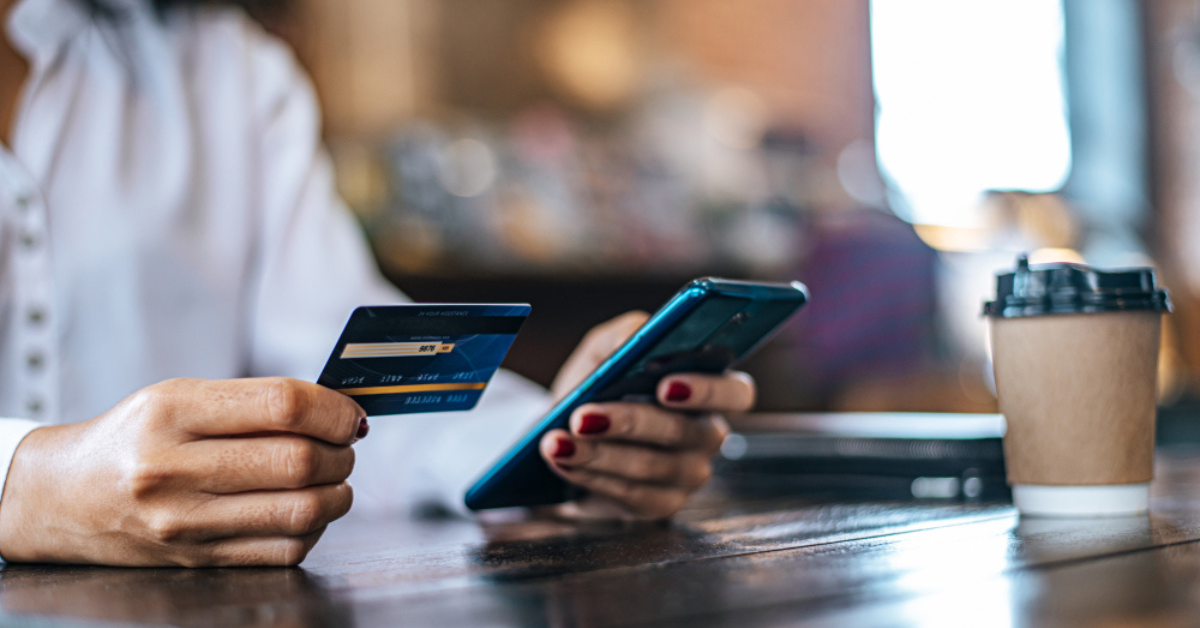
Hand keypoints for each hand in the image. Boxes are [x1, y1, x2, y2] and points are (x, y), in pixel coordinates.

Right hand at [0, 378, 364, 565]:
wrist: (65, 496)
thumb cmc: (134, 438)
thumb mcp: (179, 397)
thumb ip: (256, 402)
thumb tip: (339, 412)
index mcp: (173, 412)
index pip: (283, 406)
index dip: (334, 410)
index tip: (350, 415)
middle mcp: (174, 468)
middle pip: (298, 461)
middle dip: (341, 453)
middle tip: (344, 446)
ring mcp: (184, 522)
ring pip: (301, 511)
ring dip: (338, 493)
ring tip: (333, 478)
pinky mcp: (197, 560)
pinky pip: (284, 550)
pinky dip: (314, 528)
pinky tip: (306, 508)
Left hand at [540, 312, 753, 519]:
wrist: (565, 428)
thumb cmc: (597, 383)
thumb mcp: (606, 348)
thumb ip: (625, 334)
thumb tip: (635, 339)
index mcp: (709, 389)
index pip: (737, 392)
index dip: (707, 390)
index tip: (663, 385)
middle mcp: (707, 434)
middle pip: (685, 432)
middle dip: (629, 422)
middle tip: (583, 416)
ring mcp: (688, 474)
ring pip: (651, 466)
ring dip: (598, 453)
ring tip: (555, 441)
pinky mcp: (661, 504)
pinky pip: (632, 494)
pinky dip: (592, 476)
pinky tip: (563, 461)